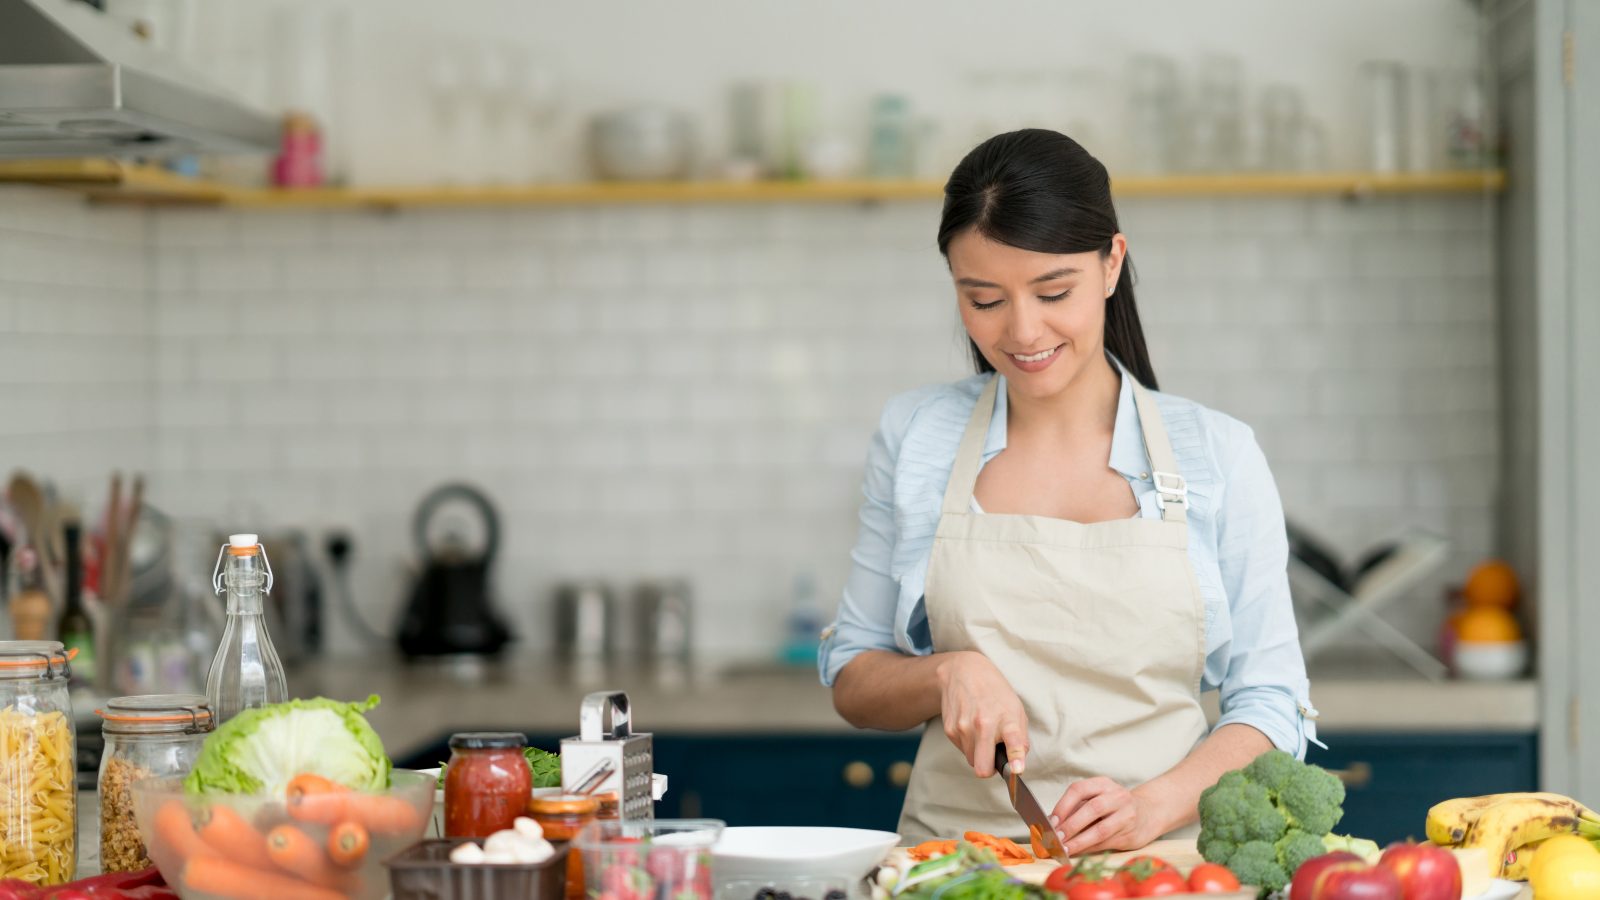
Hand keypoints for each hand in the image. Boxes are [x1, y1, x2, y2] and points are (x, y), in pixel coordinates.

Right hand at [934, 651, 1028, 777]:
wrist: (964, 672)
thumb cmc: (995, 693)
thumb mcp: (1016, 710)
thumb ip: (1021, 739)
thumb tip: (1018, 765)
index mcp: (1007, 719)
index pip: (1013, 742)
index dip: (1015, 758)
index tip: (1017, 770)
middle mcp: (984, 724)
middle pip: (982, 768)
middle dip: (988, 769)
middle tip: (993, 757)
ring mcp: (964, 727)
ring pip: (972, 761)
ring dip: (978, 752)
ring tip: (982, 731)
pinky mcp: (950, 729)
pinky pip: (962, 750)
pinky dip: (968, 744)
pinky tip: (970, 725)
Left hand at [1049, 778, 1166, 854]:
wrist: (1148, 813)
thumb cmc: (1113, 806)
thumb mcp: (1097, 798)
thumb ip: (1076, 808)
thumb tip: (1050, 824)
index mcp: (1103, 784)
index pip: (1079, 789)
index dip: (1063, 805)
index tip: (1052, 821)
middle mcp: (1117, 796)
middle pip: (1092, 809)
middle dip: (1071, 825)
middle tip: (1056, 838)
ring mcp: (1127, 815)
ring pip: (1100, 830)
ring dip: (1079, 841)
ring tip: (1064, 849)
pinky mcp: (1131, 834)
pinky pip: (1106, 843)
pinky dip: (1089, 849)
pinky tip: (1077, 852)